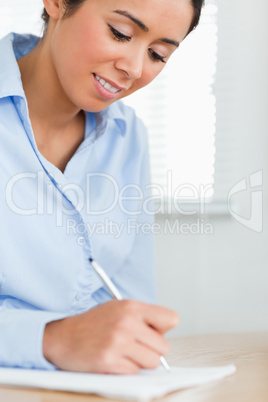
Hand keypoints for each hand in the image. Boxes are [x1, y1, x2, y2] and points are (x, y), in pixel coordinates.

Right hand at [43, 300, 178, 373]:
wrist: (62, 336)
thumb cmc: (93, 323)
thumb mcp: (118, 308)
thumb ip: (142, 316)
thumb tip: (165, 332)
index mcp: (132, 307)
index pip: (171, 318)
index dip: (164, 329)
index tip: (153, 332)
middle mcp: (127, 322)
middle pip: (164, 346)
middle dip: (152, 350)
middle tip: (135, 346)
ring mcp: (118, 342)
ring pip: (153, 362)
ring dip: (141, 362)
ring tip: (125, 354)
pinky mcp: (109, 361)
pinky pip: (135, 372)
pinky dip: (127, 370)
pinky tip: (114, 360)